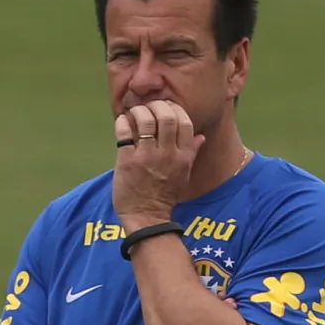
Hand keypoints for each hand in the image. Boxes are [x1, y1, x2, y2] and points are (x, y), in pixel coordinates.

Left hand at [112, 99, 203, 229]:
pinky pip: (124, 133)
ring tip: (135, 112)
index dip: (175, 109)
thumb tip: (201, 137)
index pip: (184, 122)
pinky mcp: (127, 161)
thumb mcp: (184, 175)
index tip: (167, 108)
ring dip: (139, 111)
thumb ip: (191, 153)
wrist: (147, 218)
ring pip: (146, 121)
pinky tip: (124, 122)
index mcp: (182, 157)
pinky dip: (123, 122)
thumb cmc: (165, 196)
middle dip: (157, 106)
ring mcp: (146, 157)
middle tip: (149, 106)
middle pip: (166, 116)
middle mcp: (167, 154)